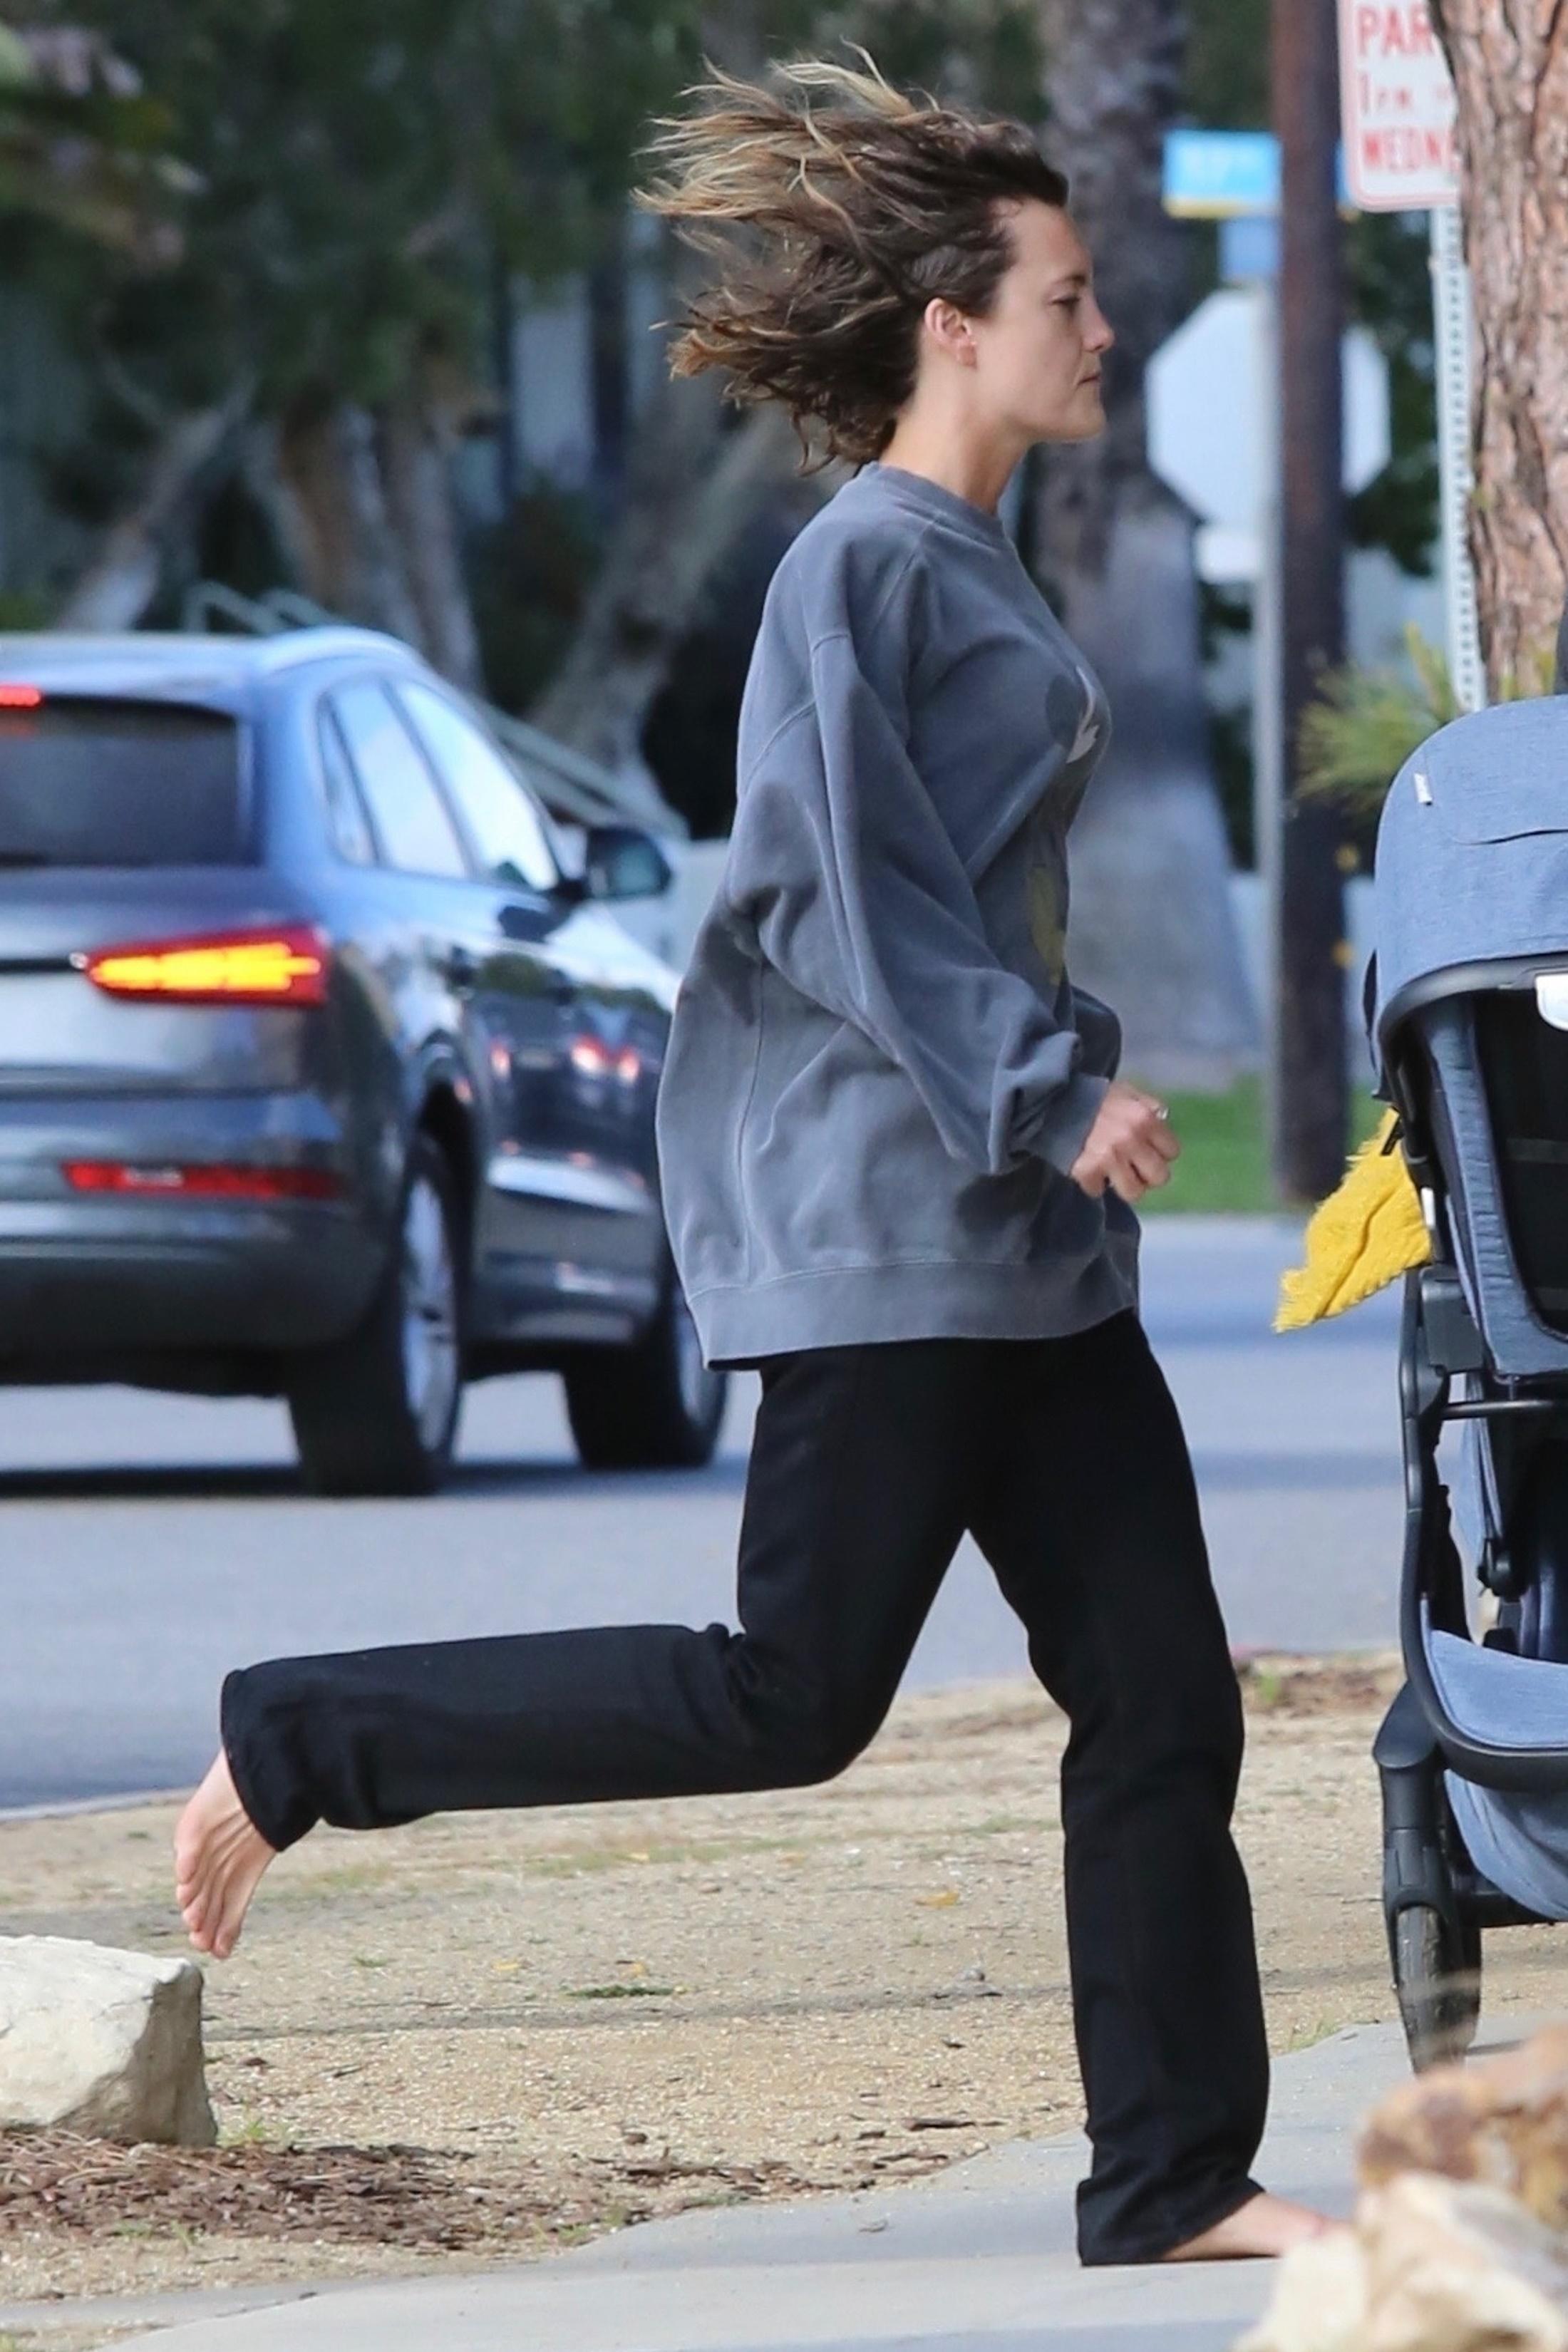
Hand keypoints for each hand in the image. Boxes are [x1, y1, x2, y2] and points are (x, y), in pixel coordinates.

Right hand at [1068, 1081, 1179, 1203]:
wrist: (1055, 1101)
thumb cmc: (1095, 1097)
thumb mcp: (1128, 1092)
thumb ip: (1149, 1107)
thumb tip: (1163, 1123)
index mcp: (1145, 1119)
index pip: (1172, 1152)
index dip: (1160, 1153)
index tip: (1147, 1150)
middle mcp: (1132, 1141)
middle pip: (1159, 1177)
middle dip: (1147, 1174)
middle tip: (1134, 1167)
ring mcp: (1110, 1158)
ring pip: (1134, 1193)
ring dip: (1124, 1186)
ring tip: (1114, 1176)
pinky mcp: (1087, 1171)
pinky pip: (1098, 1191)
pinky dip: (1093, 1184)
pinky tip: (1090, 1171)